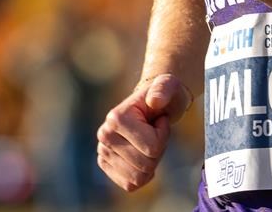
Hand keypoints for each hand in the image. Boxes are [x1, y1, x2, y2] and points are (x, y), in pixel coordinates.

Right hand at [96, 73, 189, 191]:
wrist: (153, 105)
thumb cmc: (163, 95)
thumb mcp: (168, 86)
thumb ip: (163, 89)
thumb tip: (155, 100)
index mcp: (116, 118)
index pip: (151, 147)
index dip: (163, 135)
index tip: (159, 120)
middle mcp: (104, 135)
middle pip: (145, 165)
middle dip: (158, 151)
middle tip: (155, 132)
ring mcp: (103, 151)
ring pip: (138, 178)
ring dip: (151, 163)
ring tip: (149, 143)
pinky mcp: (106, 164)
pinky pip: (130, 185)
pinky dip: (143, 175)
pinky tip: (143, 157)